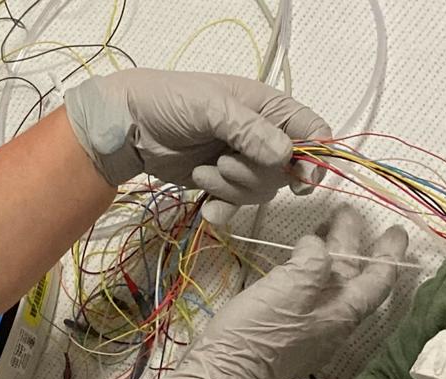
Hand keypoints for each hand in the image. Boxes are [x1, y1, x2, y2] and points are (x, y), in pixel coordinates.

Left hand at [64, 69, 330, 204]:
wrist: (129, 127)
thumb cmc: (171, 102)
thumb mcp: (211, 107)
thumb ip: (250, 130)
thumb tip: (286, 156)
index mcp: (269, 108)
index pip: (314, 132)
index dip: (317, 157)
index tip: (301, 177)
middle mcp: (262, 136)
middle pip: (288, 171)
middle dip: (255, 175)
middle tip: (222, 162)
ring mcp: (243, 162)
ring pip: (263, 191)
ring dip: (233, 189)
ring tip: (202, 173)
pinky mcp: (222, 185)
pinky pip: (238, 207)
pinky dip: (224, 210)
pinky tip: (208, 208)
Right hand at [149, 207, 408, 378]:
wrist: (222, 374)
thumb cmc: (258, 331)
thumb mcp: (289, 286)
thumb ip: (313, 260)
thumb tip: (317, 246)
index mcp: (340, 314)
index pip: (377, 281)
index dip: (389, 254)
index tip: (395, 231)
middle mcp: (332, 324)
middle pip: (351, 280)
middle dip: (352, 245)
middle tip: (347, 216)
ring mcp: (310, 331)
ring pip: (329, 287)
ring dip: (329, 256)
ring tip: (321, 230)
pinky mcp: (287, 334)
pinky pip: (310, 296)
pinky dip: (309, 272)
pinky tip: (296, 262)